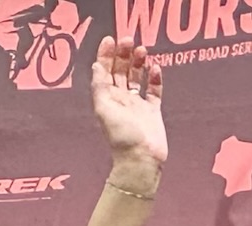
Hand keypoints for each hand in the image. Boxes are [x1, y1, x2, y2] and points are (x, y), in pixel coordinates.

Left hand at [90, 37, 166, 171]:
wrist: (141, 160)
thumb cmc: (122, 138)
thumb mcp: (105, 110)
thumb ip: (100, 88)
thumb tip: (96, 66)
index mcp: (108, 101)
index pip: (105, 73)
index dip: (106, 56)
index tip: (110, 39)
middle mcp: (121, 102)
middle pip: (120, 72)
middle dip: (123, 55)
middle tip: (128, 40)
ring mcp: (137, 106)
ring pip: (137, 79)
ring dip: (138, 63)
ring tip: (142, 50)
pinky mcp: (152, 112)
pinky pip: (154, 91)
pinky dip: (154, 79)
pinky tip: (155, 68)